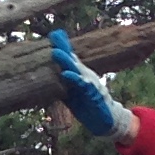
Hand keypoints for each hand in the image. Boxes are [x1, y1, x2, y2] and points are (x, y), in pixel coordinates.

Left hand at [48, 28, 135, 142]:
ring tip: (55, 52)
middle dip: (63, 48)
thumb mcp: (71, 93)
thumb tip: (49, 76)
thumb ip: (62, 83)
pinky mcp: (93, 95)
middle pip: (72, 60)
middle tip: (54, 35)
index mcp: (79, 75)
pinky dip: (75, 79)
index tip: (54, 33)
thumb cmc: (87, 106)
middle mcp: (85, 76)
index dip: (63, 46)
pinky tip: (66, 74)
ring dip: (66, 60)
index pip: (70, 59)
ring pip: (76, 70)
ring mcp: (90, 84)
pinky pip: (83, 85)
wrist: (105, 121)